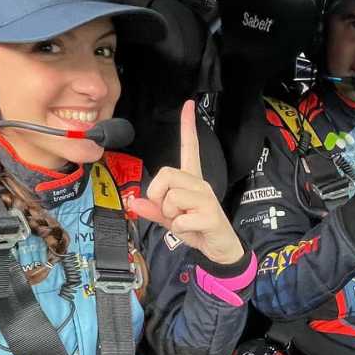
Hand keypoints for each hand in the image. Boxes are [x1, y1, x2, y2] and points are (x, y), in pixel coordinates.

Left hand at [128, 101, 244, 264]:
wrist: (221, 249)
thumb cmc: (197, 230)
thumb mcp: (171, 220)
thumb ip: (154, 210)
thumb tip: (134, 202)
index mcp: (191, 181)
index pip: (190, 148)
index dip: (188, 127)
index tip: (188, 105)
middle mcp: (200, 183)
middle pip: (166, 174)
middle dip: (159, 196)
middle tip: (170, 211)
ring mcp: (207, 197)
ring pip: (171, 197)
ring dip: (170, 215)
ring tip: (184, 221)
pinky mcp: (211, 213)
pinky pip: (180, 218)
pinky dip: (180, 229)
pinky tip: (193, 230)